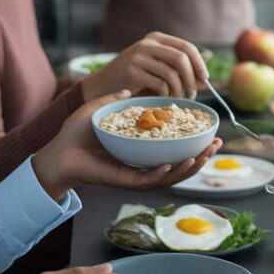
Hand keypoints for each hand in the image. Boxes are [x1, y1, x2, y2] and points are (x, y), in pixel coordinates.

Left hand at [32, 91, 221, 200]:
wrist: (56, 152)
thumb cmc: (76, 133)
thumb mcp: (103, 111)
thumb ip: (119, 101)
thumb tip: (135, 91)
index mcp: (142, 149)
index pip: (173, 146)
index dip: (193, 140)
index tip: (209, 130)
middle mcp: (142, 164)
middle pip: (179, 163)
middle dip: (201, 156)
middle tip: (218, 145)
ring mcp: (135, 175)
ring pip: (170, 175)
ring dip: (190, 167)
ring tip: (205, 155)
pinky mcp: (125, 181)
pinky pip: (150, 180)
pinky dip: (166, 173)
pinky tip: (178, 164)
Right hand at [82, 32, 207, 99]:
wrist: (104, 84)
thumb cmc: (136, 77)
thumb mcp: (157, 66)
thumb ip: (178, 67)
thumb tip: (204, 75)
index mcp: (156, 38)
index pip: (187, 47)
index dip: (200, 63)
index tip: (205, 79)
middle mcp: (148, 44)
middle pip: (181, 58)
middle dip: (192, 78)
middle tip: (194, 93)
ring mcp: (138, 56)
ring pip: (171, 73)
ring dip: (179, 89)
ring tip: (178, 97)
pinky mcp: (131, 71)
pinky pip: (159, 84)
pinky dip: (166, 94)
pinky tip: (163, 97)